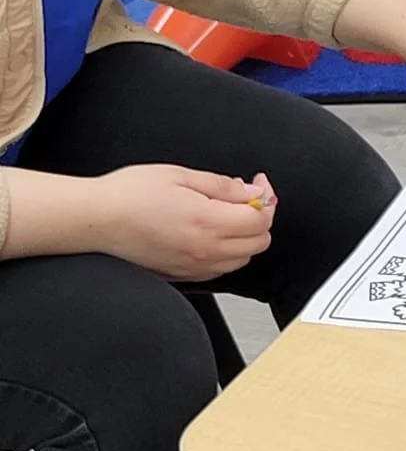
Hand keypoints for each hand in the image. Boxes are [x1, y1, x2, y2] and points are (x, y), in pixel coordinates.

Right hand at [95, 165, 276, 280]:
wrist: (94, 219)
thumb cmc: (128, 195)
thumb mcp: (180, 175)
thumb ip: (222, 185)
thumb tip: (251, 191)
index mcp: (208, 222)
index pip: (261, 219)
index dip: (265, 198)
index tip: (258, 184)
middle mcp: (205, 250)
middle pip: (259, 242)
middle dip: (259, 218)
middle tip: (246, 198)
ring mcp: (194, 266)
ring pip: (242, 258)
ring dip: (245, 237)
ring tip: (228, 214)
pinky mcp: (181, 275)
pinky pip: (220, 269)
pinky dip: (227, 253)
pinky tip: (212, 234)